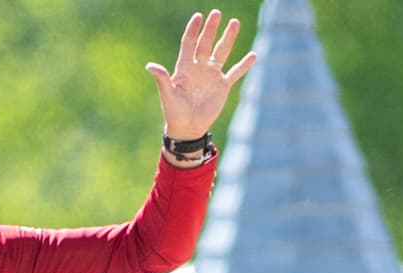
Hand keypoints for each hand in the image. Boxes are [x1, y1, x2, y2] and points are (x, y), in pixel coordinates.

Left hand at [149, 10, 255, 142]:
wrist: (188, 129)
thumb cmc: (174, 113)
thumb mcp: (167, 95)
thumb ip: (162, 79)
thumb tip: (150, 66)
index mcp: (184, 68)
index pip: (189, 43)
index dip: (193, 30)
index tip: (198, 16)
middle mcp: (199, 68)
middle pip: (206, 43)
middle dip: (211, 28)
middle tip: (216, 13)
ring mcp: (212, 75)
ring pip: (222, 52)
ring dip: (228, 38)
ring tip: (234, 23)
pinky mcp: (222, 86)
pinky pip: (235, 72)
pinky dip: (244, 65)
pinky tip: (253, 55)